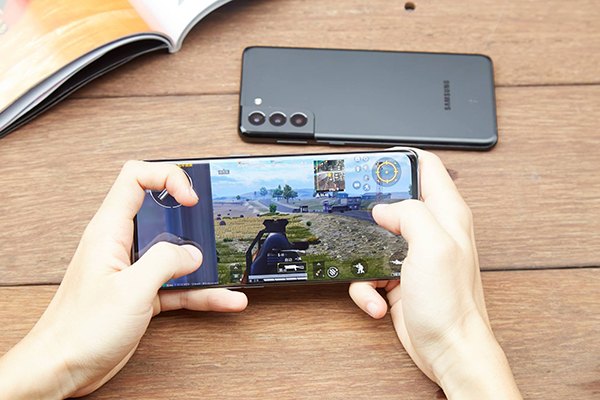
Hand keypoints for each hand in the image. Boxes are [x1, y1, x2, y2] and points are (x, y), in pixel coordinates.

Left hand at [0, 161, 247, 398]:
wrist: (62, 368)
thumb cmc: (79, 330)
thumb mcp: (129, 290)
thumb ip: (164, 262)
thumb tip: (192, 252)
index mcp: (110, 232)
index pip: (136, 179)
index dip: (167, 178)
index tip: (191, 197)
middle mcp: (121, 245)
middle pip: (160, 212)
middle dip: (190, 215)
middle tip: (212, 220)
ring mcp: (133, 270)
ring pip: (174, 252)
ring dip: (202, 259)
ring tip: (226, 264)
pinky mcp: (143, 294)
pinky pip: (178, 285)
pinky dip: (202, 291)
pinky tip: (224, 298)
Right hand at [349, 150, 520, 398]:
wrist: (449, 350)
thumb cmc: (452, 305)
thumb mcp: (434, 247)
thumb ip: (411, 215)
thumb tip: (385, 207)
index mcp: (447, 215)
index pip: (427, 166)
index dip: (399, 160)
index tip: (373, 167)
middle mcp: (432, 231)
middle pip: (394, 201)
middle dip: (371, 209)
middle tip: (355, 217)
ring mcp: (414, 255)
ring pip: (375, 237)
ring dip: (364, 256)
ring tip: (372, 274)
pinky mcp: (399, 277)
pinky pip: (370, 270)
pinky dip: (366, 287)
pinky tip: (378, 300)